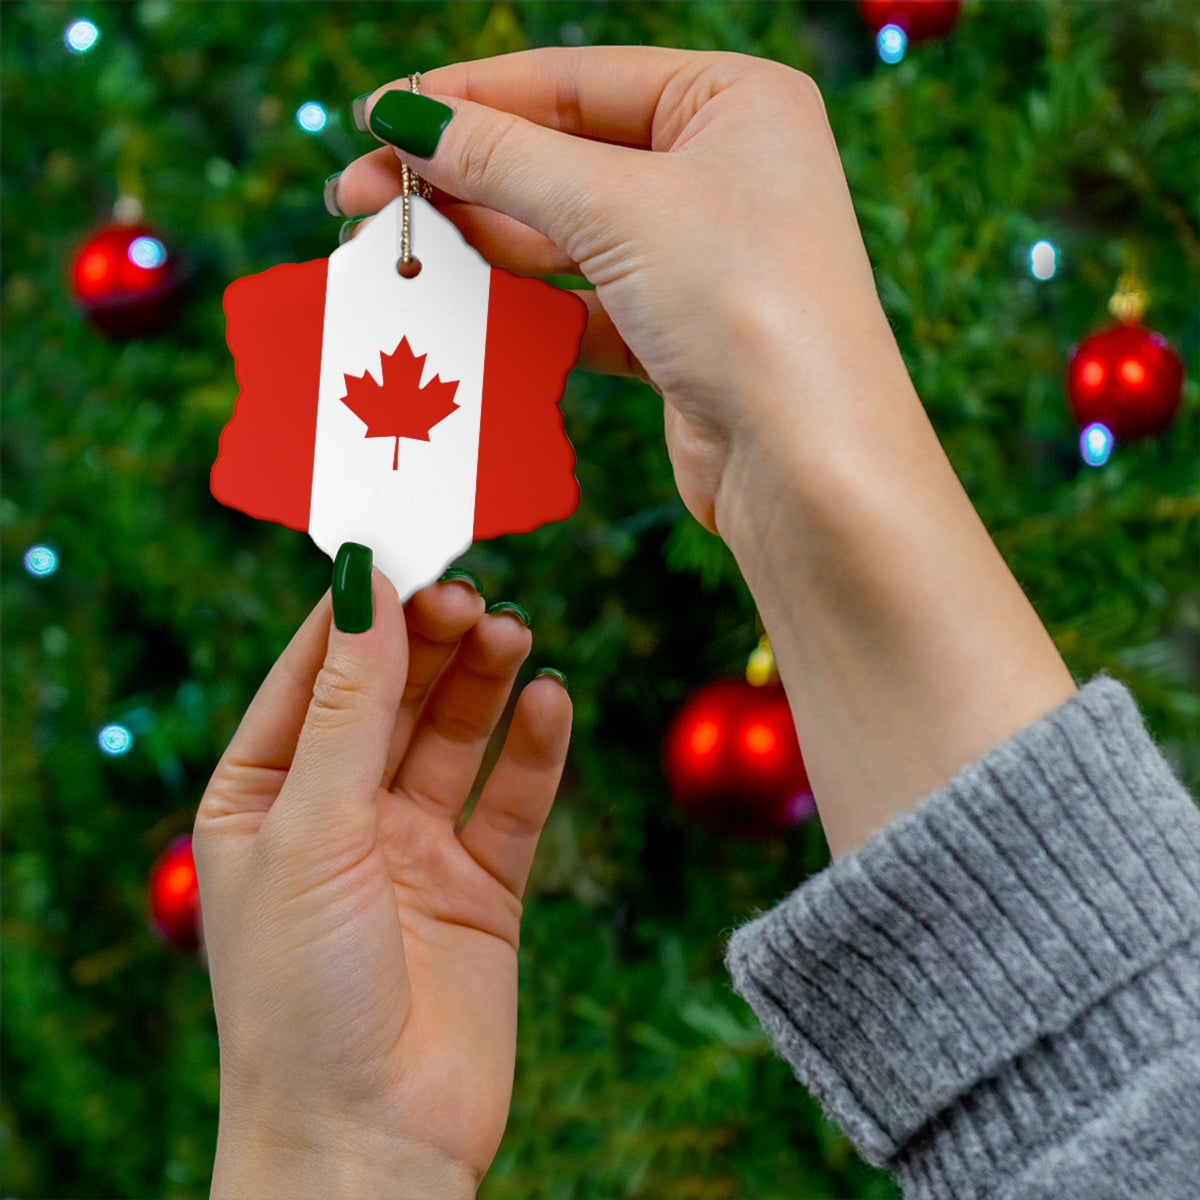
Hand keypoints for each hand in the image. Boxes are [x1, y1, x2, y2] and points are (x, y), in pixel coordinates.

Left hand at [193, 570, 569, 1197]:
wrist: (370, 1144)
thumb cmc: (301, 995)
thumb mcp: (311, 830)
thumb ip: (348, 706)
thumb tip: (366, 583)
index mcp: (265, 795)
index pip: (314, 672)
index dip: (361, 607)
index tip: (408, 542)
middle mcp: (339, 813)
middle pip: (393, 694)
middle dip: (431, 639)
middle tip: (473, 592)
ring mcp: (413, 848)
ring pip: (456, 735)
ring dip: (485, 680)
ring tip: (515, 632)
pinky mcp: (481, 886)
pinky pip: (512, 798)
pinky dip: (535, 748)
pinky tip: (551, 700)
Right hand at [335, 47, 898, 536]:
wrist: (808, 465)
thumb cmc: (745, 306)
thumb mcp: (617, 208)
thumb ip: (505, 159)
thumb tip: (406, 119)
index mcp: (733, 101)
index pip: (573, 81)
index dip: (467, 98)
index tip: (377, 118)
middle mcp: (724, 170)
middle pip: (563, 157)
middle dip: (463, 177)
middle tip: (361, 196)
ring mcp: (702, 256)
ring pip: (568, 234)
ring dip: (485, 243)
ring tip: (400, 251)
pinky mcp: (680, 333)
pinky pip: (584, 302)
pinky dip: (527, 306)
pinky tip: (465, 307)